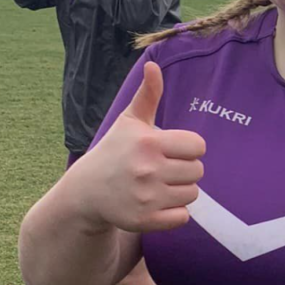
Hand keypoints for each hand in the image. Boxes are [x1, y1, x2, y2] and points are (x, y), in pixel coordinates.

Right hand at [66, 62, 204, 232]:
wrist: (86, 192)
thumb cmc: (114, 151)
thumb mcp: (129, 122)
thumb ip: (147, 94)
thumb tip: (153, 64)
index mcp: (148, 142)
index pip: (198, 146)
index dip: (188, 148)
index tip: (170, 150)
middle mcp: (148, 169)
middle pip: (198, 171)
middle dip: (184, 170)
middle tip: (163, 169)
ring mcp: (146, 197)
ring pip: (192, 194)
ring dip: (180, 191)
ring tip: (159, 185)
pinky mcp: (145, 220)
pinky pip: (183, 217)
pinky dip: (175, 213)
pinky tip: (157, 203)